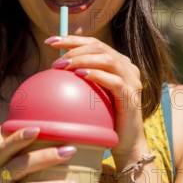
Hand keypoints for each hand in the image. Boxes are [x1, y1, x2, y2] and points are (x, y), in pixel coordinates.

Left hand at [46, 36, 147, 165]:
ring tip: (63, 66)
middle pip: (100, 47)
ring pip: (107, 59)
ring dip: (82, 60)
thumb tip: (55, 67)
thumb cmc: (107, 119)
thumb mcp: (92, 94)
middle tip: (55, 61)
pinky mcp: (131, 94)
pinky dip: (95, 74)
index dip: (72, 39)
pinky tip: (79, 75)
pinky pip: (112, 80)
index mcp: (119, 63)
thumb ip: (81, 77)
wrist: (126, 143)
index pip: (94, 43)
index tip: (51, 41)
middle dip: (74, 49)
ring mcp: (132, 79)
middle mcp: (128, 67)